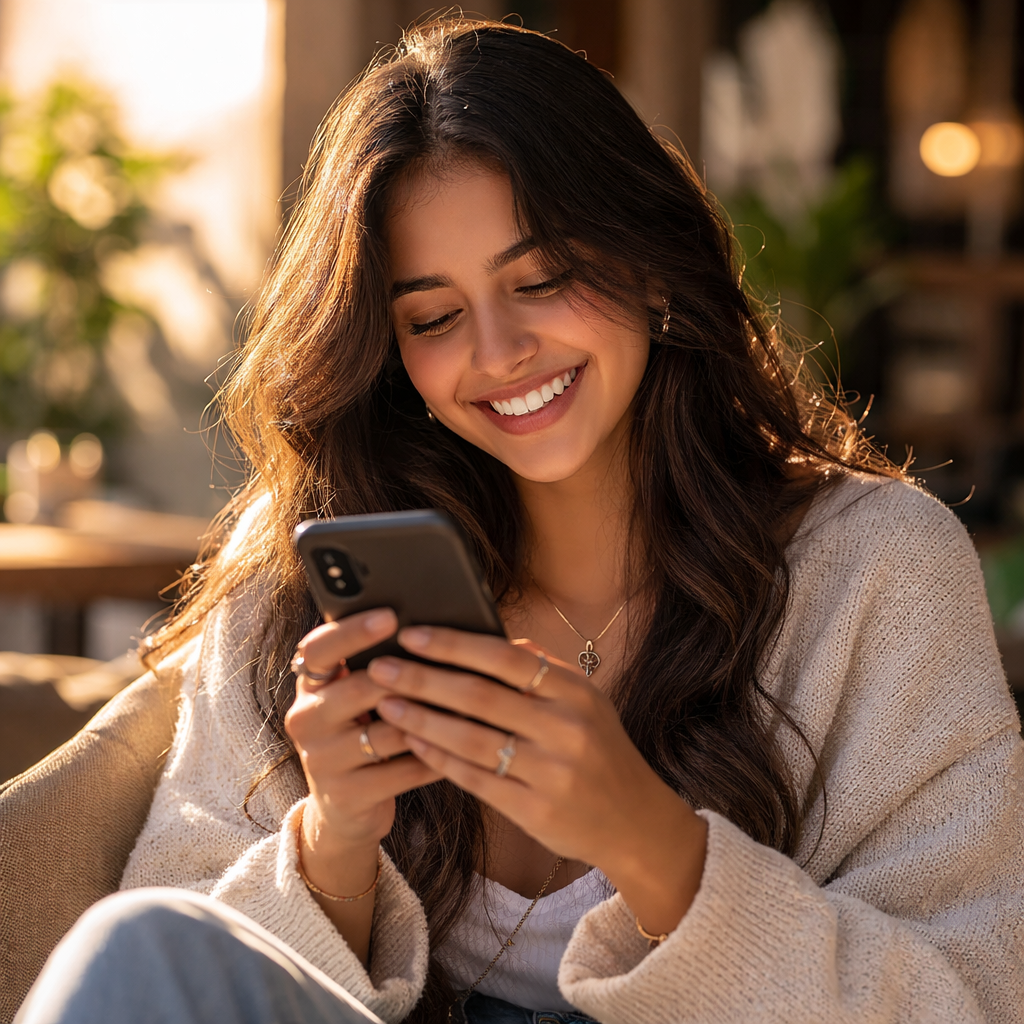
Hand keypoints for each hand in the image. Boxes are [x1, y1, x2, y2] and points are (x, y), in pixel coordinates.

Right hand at [284, 608, 441, 960]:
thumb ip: (379, 662)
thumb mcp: (357, 696)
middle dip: (410, 676)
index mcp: (309, 685)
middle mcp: (305, 719)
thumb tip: (432, 624)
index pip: (317, 648)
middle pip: (360, 688)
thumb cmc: (365, 731)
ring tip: (473, 704)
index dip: (353, 631)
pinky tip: (466, 747)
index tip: (391, 615)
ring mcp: (321, 761)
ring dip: (433, 719)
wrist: (345, 808)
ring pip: (388, 731)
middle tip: (453, 663)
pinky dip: (438, 756)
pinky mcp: (346, 796)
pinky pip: (403, 770)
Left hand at [368, 627, 707, 936]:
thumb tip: (499, 636)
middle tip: (380, 667)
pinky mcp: (534, 810)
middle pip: (480, 696)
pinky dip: (439, 759)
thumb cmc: (600, 751)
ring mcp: (551, 772)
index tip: (413, 633)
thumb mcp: (587, 701)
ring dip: (421, 719)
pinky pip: (475, 779)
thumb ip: (545, 670)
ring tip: (385, 703)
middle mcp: (566, 728)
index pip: (507, 657)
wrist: (635, 822)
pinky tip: (412, 743)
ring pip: (471, 739)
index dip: (455, 644)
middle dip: (423, 678)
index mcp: (576, 692)